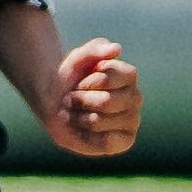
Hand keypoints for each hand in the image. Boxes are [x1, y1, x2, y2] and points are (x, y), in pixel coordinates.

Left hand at [42, 36, 142, 159]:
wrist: (56, 100)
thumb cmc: (70, 79)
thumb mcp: (77, 59)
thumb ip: (94, 49)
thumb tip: (116, 49)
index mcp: (129, 75)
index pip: (108, 79)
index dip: (87, 82)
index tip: (79, 82)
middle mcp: (135, 97)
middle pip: (105, 102)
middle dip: (79, 100)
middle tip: (70, 99)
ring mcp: (132, 120)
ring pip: (99, 121)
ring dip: (76, 116)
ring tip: (74, 112)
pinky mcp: (125, 141)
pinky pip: (106, 142)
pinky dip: (85, 135)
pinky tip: (81, 129)